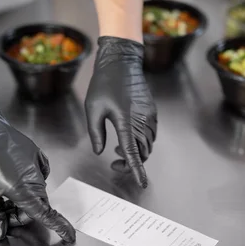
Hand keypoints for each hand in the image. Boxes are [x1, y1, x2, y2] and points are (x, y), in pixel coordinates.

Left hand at [0, 67, 75, 242]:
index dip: (59, 226)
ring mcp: (36, 161)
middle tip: (2, 212)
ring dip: (24, 195)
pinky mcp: (34, 151)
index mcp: (23, 189)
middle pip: (37, 203)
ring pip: (36, 188)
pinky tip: (9, 175)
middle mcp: (34, 175)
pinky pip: (38, 171)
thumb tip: (0, 232)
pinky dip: (27, 179)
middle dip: (23, 212)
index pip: (44, 213)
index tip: (70, 236)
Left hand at [85, 36, 157, 187]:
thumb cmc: (104, 84)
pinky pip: (151, 133)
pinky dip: (142, 141)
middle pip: (143, 153)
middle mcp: (141, 121)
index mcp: (126, 123)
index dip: (136, 170)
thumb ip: (96, 133)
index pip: (133, 153)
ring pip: (148, 144)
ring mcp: (149, 116)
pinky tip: (128, 136)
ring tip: (119, 148)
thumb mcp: (93, 109)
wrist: (122, 62)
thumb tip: (100, 151)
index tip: (142, 183)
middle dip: (131, 162)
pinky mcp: (152, 111)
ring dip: (136, 152)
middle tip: (114, 162)